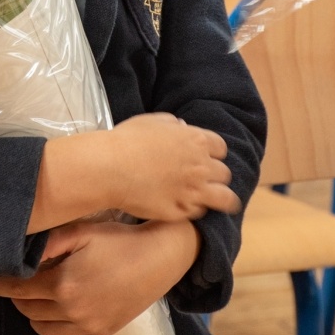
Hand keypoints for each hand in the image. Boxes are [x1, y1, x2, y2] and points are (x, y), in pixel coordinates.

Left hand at [0, 219, 200, 334]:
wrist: (161, 256)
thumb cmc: (119, 239)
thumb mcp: (80, 231)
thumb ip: (47, 244)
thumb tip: (19, 255)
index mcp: (62, 285)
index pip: (18, 289)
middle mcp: (72, 311)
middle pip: (29, 311)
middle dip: (18, 297)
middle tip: (18, 283)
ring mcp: (89, 326)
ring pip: (45, 331)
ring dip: (34, 316)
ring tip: (37, 299)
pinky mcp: (104, 333)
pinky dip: (57, 334)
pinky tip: (58, 317)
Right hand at [112, 112, 237, 220]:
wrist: (110, 168)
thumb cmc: (127, 140)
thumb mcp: (151, 122)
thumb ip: (172, 124)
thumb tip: (182, 127)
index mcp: (196, 140)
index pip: (220, 148)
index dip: (213, 153)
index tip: (205, 157)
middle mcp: (201, 166)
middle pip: (224, 173)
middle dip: (215, 175)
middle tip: (203, 178)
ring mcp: (193, 191)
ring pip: (223, 198)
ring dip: (220, 197)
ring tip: (218, 202)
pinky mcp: (181, 211)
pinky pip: (198, 212)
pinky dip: (193, 209)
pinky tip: (186, 207)